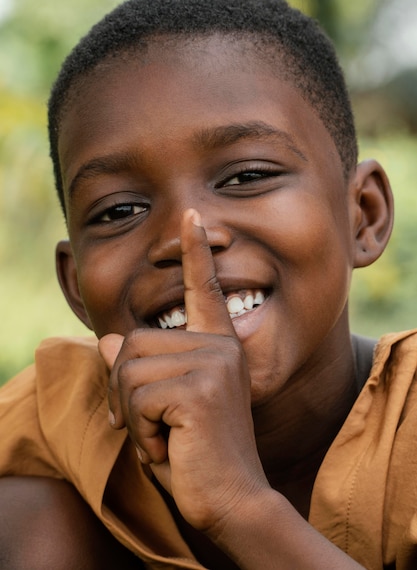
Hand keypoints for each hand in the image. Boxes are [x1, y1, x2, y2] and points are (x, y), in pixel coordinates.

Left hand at [99, 209, 268, 533]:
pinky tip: (169, 448)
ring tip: (164, 438)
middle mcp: (219, 346)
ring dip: (131, 416)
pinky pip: (135, 397)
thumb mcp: (161, 406)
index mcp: (217, 345)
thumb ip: (140, 370)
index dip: (195, 253)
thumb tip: (109, 341)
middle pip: (132, 343)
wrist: (230, 498)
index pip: (204, 289)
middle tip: (152, 427)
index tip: (191, 216)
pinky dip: (139, 432)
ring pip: (128, 370)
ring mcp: (213, 363)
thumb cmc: (195, 452)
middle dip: (123, 393)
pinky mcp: (200, 388)